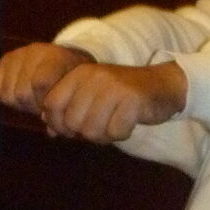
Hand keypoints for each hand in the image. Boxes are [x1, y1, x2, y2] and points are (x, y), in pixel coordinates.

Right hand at [0, 42, 92, 112]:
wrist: (58, 59)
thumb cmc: (65, 80)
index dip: (42, 102)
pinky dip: (4, 95)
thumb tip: (50, 132)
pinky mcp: (4, 60)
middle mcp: (34, 52)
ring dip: (18, 102)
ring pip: (7, 93)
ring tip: (30, 96)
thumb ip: (61, 110)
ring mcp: (18, 54)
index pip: (41, 83)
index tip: (49, 107)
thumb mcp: (69, 91)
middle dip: (31, 104)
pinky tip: (17, 92)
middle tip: (39, 103)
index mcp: (55, 58)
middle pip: (22, 92)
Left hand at [38, 60, 187, 142]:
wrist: (162, 85)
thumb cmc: (121, 95)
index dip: (58, 124)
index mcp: (79, 74)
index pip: (51, 105)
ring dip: (104, 135)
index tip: (73, 129)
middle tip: (101, 125)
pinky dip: (122, 134)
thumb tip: (48, 127)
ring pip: (92, 131)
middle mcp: (93, 77)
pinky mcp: (132, 100)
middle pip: (72, 123)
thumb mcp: (91, 96)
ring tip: (114, 123)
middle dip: (85, 132)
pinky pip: (115, 132)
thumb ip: (68, 109)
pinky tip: (128, 122)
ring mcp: (113, 87)